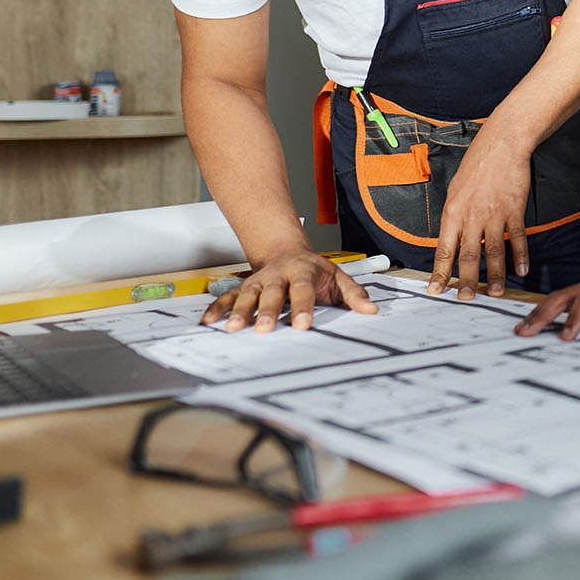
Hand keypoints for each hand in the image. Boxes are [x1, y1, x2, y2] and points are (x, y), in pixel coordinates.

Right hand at [200, 249, 378, 332]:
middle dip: (268, 311)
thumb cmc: (313, 270)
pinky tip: (208, 322)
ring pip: (247, 294)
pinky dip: (217, 308)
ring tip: (234, 328)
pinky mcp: (244, 287)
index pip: (303, 290)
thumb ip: (353, 294)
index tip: (302, 325)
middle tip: (265, 329)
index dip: (303, 308)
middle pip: (273, 293)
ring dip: (240, 311)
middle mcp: (278, 275)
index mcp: (303, 272)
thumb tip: (371, 310)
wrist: (286, 251)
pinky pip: (227, 296)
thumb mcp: (337, 277)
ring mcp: (259, 281)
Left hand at [428, 133, 531, 298]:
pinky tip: (522, 269)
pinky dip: (521, 255)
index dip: (440, 272)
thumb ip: (454, 217)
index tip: (436, 289)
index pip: (444, 249)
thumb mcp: (455, 189)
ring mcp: (494, 213)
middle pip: (469, 255)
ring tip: (496, 292)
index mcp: (453, 212)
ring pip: (494, 250)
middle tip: (466, 298)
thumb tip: (451, 240)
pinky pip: (518, 237)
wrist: (502, 144)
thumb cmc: (477, 164)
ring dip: (496, 274)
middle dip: (467, 280)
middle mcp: (472, 216)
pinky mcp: (514, 209)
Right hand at [515, 245, 579, 339]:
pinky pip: (563, 307)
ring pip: (559, 300)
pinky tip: (532, 327)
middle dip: (545, 312)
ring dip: (540, 314)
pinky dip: (546, 316)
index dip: (577, 315)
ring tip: (521, 331)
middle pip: (566, 295)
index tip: (566, 336)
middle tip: (525, 331)